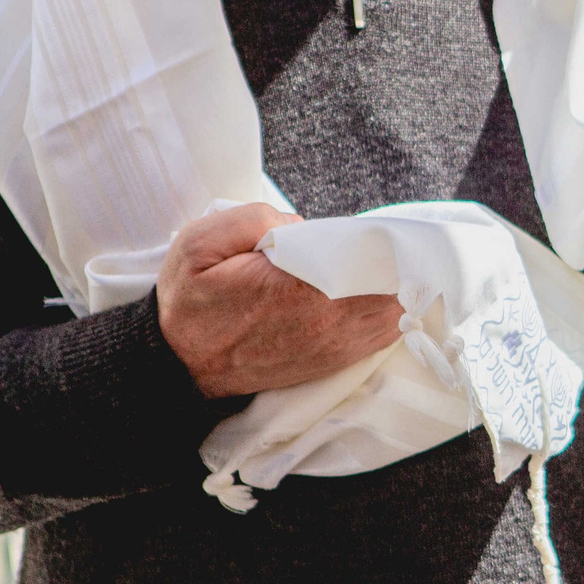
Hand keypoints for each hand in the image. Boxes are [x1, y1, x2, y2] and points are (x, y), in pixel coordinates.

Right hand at [156, 203, 403, 398]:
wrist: (179, 363)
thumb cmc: (191, 301)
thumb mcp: (201, 242)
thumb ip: (254, 219)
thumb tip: (303, 223)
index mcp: (297, 289)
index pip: (369, 260)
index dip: (389, 242)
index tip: (392, 228)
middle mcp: (325, 322)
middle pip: (393, 287)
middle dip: (403, 262)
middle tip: (404, 241)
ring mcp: (333, 345)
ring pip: (394, 313)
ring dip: (403, 287)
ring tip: (401, 263)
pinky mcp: (333, 360)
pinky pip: (382, 335)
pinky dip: (394, 312)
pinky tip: (392, 292)